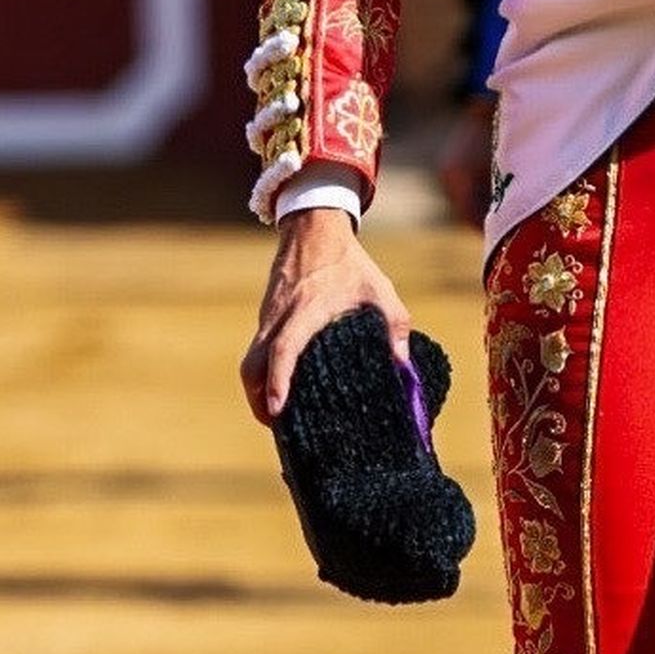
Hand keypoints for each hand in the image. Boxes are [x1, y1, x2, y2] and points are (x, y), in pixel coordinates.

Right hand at [239, 208, 411, 424]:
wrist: (313, 228)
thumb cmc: (349, 261)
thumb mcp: (380, 288)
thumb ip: (396, 325)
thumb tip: (403, 365)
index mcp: (306, 310)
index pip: (283, 349)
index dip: (277, 381)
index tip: (277, 408)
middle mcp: (279, 316)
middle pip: (253, 366)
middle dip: (258, 399)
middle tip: (278, 425)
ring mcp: (268, 317)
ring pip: (251, 361)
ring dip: (258, 390)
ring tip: (279, 415)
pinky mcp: (266, 317)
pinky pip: (258, 351)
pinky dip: (263, 372)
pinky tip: (282, 387)